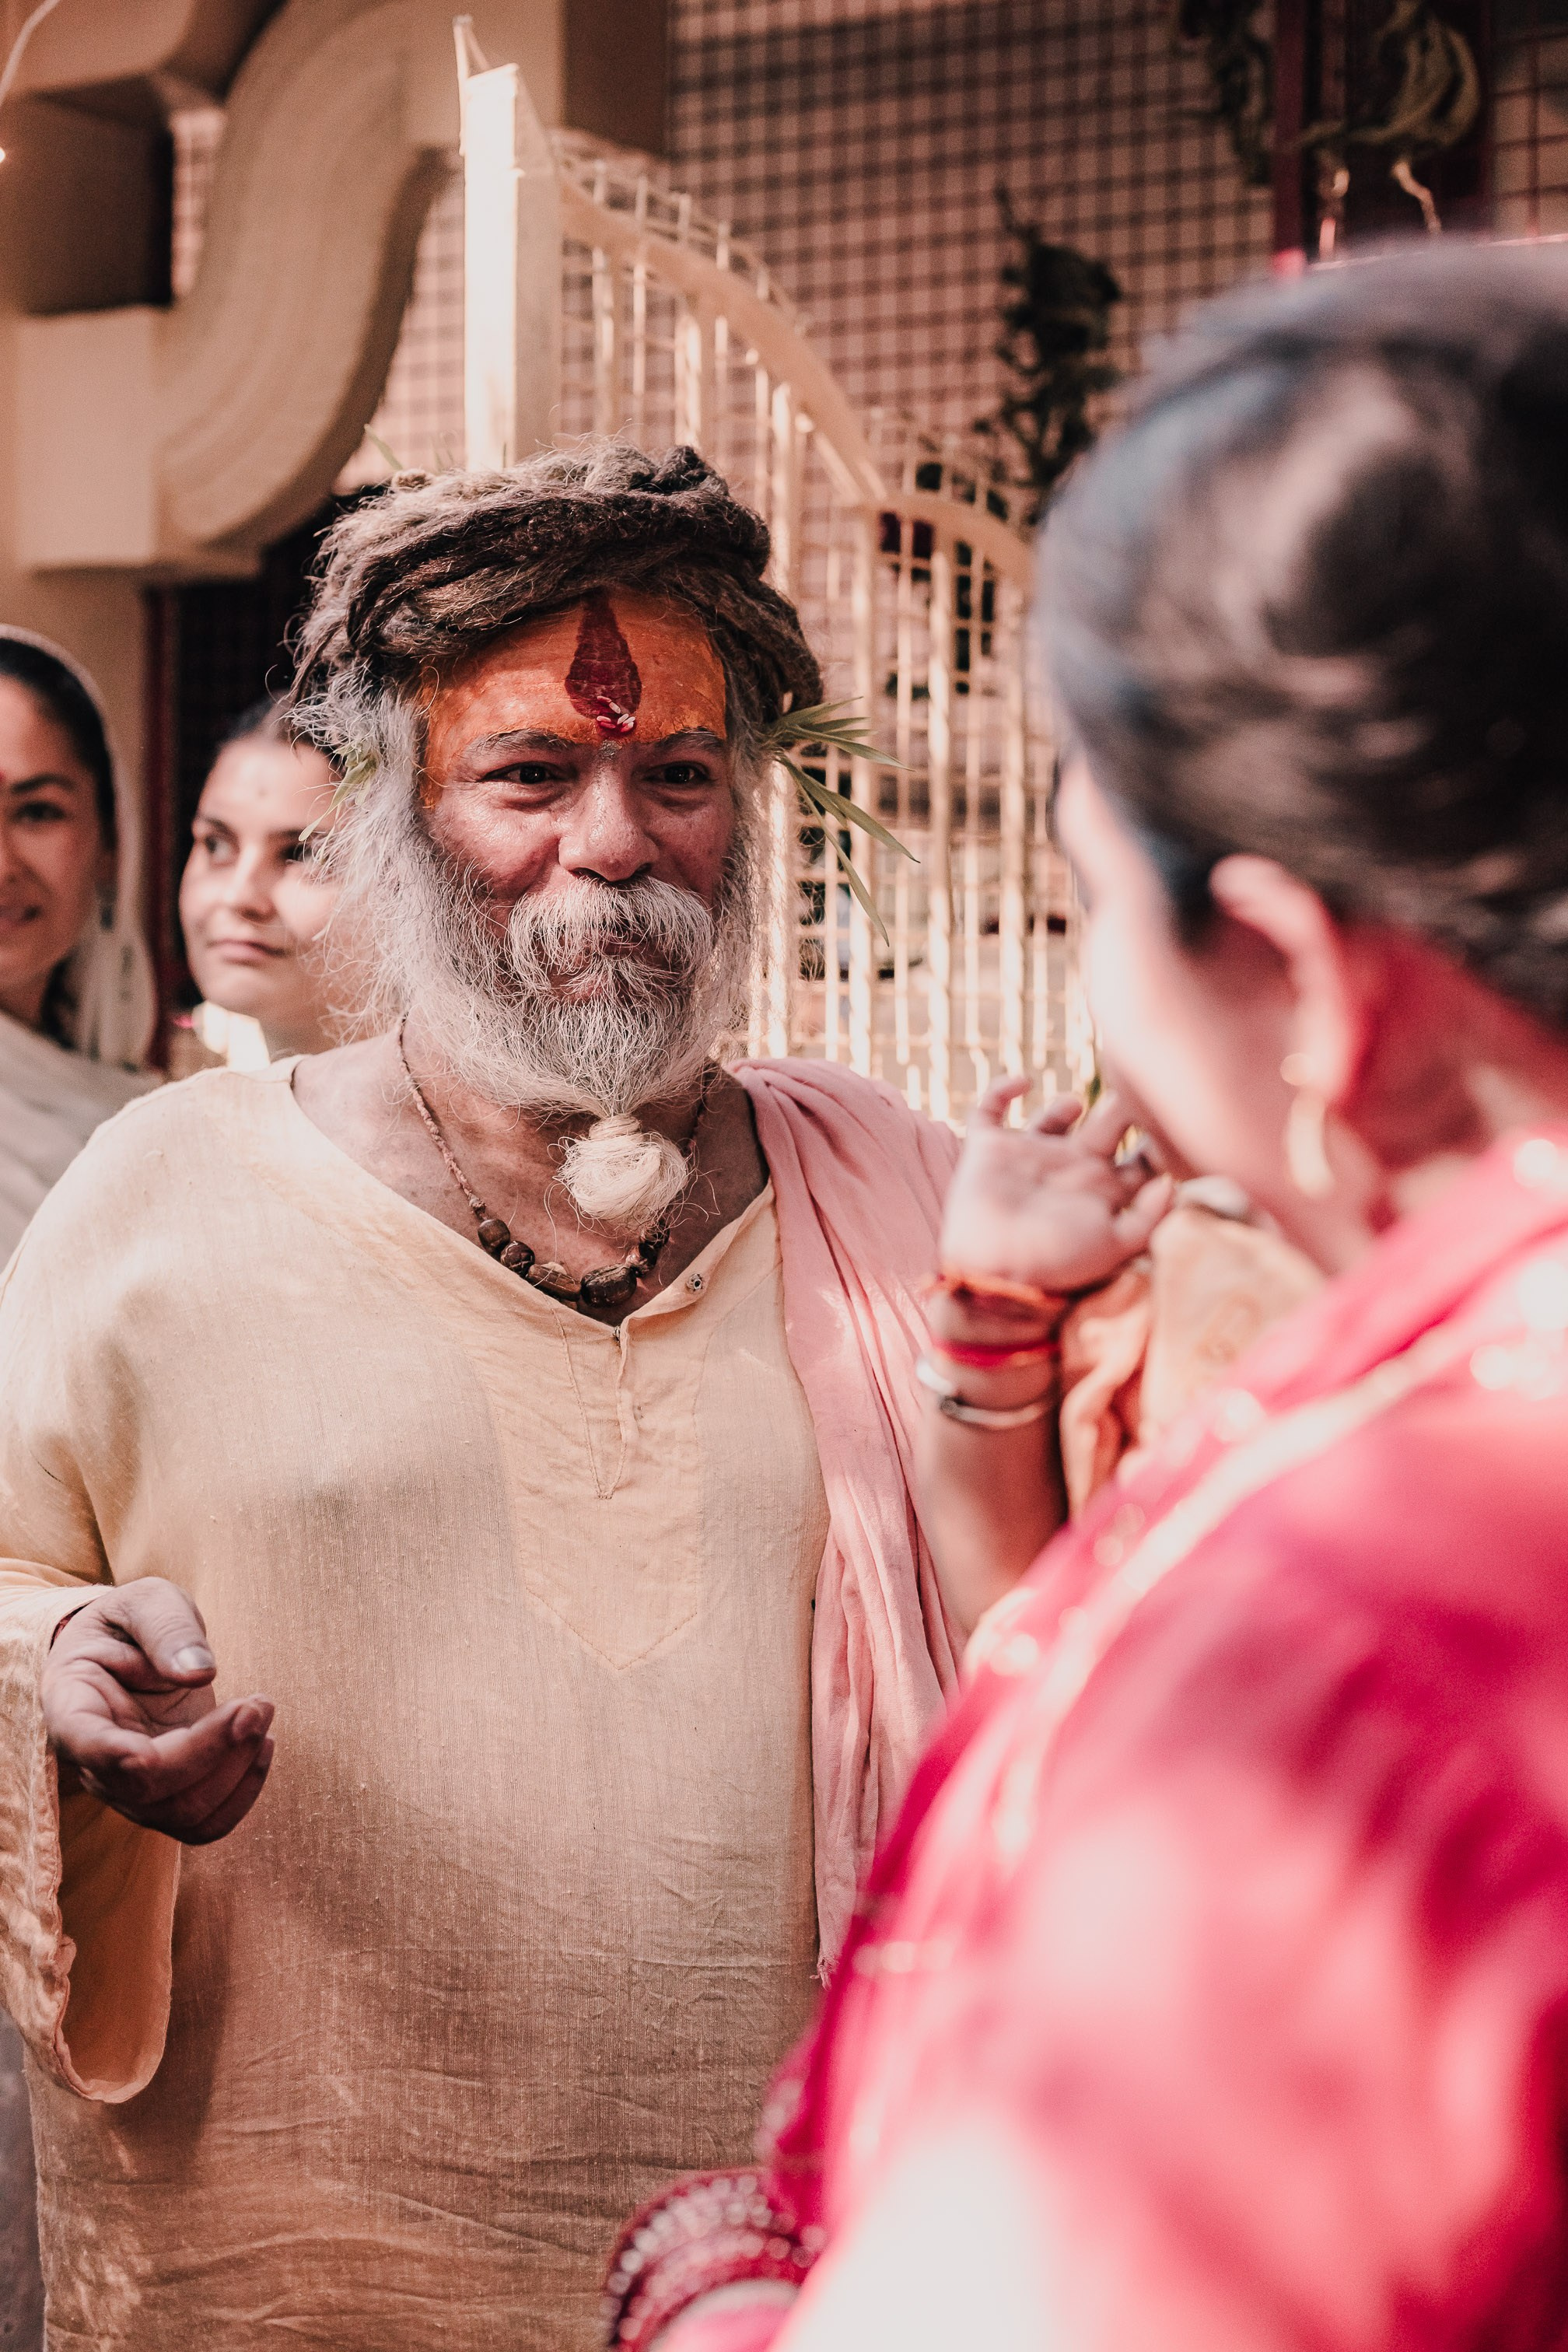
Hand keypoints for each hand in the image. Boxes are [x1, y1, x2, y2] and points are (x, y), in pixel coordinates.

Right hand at [42, 1579, 274, 1844]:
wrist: (133, 1649)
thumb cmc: (131, 1623)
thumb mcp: (146, 1602)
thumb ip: (167, 1628)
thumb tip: (200, 1673)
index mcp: (72, 1705)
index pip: (88, 1747)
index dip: (125, 1756)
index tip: (175, 1736)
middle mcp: (95, 1759)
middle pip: (149, 1786)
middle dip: (213, 1749)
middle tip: (259, 1702)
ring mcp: (130, 1785)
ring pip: (182, 1813)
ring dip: (237, 1771)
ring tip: (262, 1711)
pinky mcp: (168, 1795)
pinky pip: (203, 1823)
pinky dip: (243, 1792)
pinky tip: (263, 1745)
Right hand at [938, 1079, 1173, 1311]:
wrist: (991, 1268)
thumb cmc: (1054, 1262)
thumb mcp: (1114, 1245)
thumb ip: (1148, 1216)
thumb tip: (1171, 1183)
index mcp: (1100, 1189)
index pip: (1138, 1162)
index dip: (1158, 1144)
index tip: (1174, 1124)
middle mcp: (1068, 1168)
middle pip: (1105, 1130)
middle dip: (1123, 1110)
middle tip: (1137, 1090)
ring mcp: (1029, 1156)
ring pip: (1052, 1119)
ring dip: (1064, 1106)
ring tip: (1076, 1105)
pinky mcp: (989, 1148)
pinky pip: (990, 1108)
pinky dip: (1002, 1089)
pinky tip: (1022, 1082)